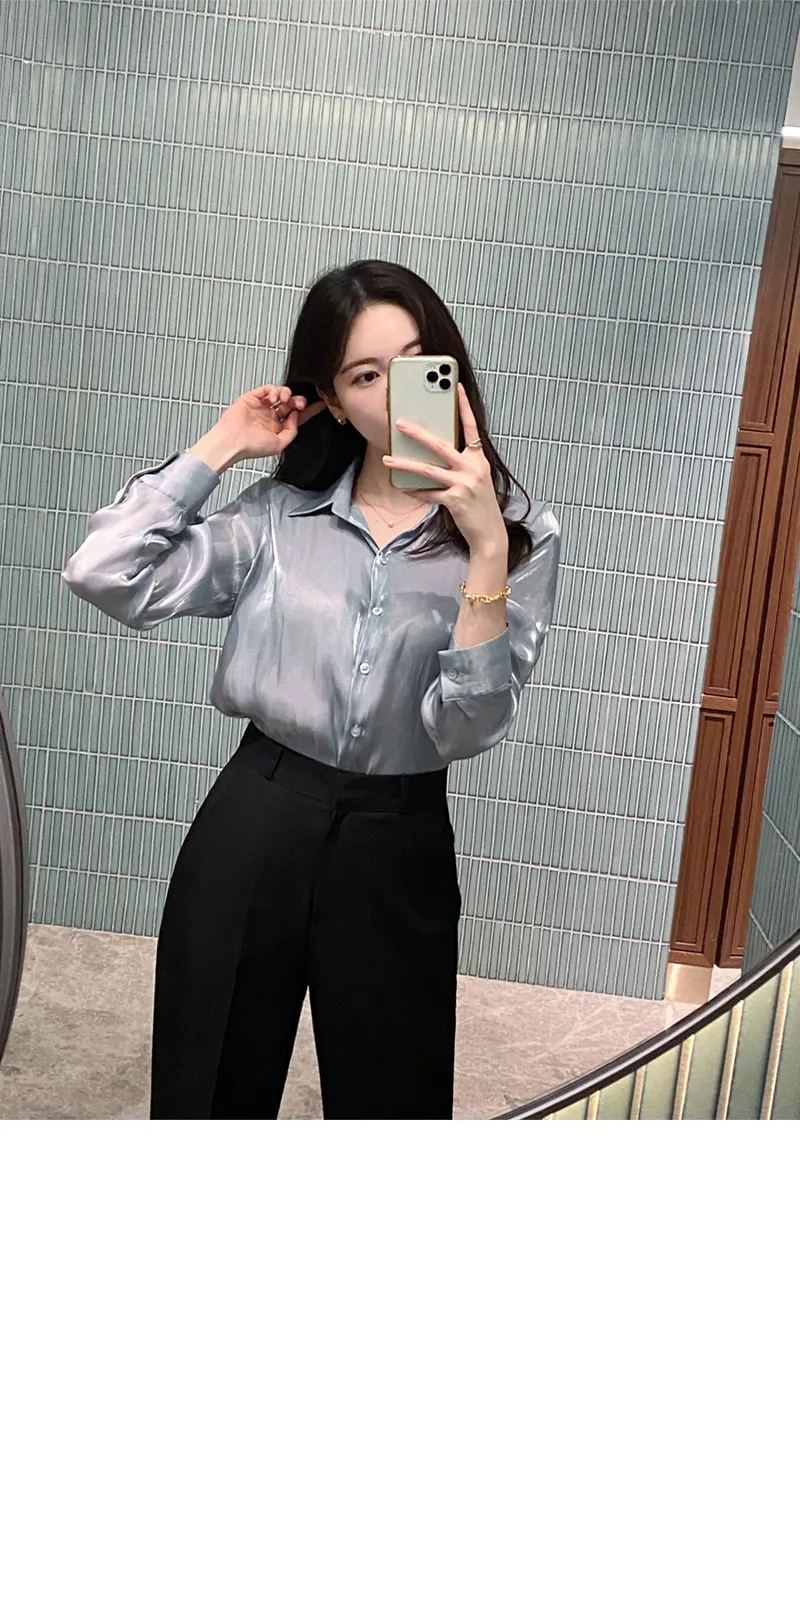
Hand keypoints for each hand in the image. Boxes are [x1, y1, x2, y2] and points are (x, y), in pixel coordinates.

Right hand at [219, 384, 326, 462]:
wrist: (233, 441)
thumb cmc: (252, 447)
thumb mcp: (279, 445)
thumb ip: (291, 431)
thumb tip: (296, 417)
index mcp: (277, 428)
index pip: (297, 417)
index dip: (309, 410)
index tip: (320, 404)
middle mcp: (270, 417)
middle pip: (290, 403)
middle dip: (298, 401)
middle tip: (299, 403)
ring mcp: (262, 407)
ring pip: (280, 393)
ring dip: (287, 393)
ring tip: (285, 399)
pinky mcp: (252, 398)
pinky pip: (266, 388)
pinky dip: (273, 390)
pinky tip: (273, 398)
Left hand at [382, 383, 506, 551]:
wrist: (490, 534)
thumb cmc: (481, 507)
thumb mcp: (476, 480)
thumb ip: (461, 466)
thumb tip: (434, 456)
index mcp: (479, 459)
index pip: (472, 426)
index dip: (464, 406)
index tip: (456, 386)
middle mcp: (473, 468)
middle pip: (441, 445)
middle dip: (418, 433)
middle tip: (400, 423)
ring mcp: (464, 484)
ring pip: (428, 470)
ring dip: (404, 464)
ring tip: (387, 460)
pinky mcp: (455, 500)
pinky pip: (428, 493)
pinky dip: (414, 492)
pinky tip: (402, 489)